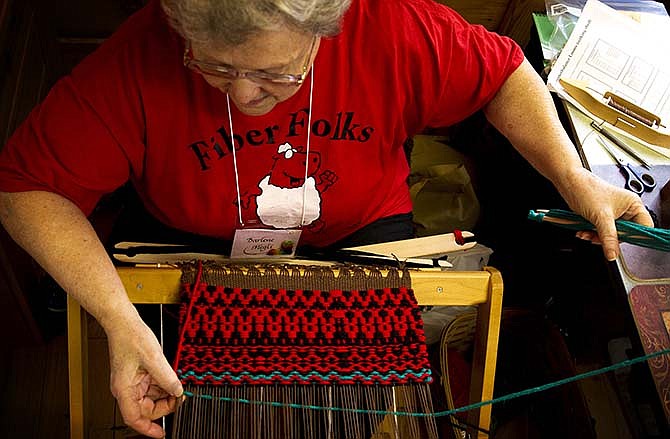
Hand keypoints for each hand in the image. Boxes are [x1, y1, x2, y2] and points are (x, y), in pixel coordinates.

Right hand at [107, 317, 183, 437]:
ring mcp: (133, 381)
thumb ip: (167, 378)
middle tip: (179, 398)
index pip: (134, 418)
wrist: (123, 321)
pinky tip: (171, 377)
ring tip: (176, 385)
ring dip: (165, 393)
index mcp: (124, 389)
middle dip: (164, 406)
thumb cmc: (130, 336)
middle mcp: (127, 387)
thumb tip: (177, 391)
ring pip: (152, 397)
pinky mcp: (139, 374)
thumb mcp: (154, 358)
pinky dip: (164, 384)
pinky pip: (153, 385)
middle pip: (147, 408)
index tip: (162, 434)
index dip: (148, 429)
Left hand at [558, 168, 653, 260]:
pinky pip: (602, 231)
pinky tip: (583, 231)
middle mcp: (626, 209)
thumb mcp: (601, 217)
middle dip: (609, 238)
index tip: (621, 243)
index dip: (634, 237)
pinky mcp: (602, 216)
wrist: (568, 183)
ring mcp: (614, 213)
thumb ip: (609, 238)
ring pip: (612, 234)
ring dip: (597, 237)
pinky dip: (592, 234)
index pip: (644, 228)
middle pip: (626, 234)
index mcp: (633, 205)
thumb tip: (613, 254)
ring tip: (587, 233)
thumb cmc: (586, 190)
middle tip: (598, 238)